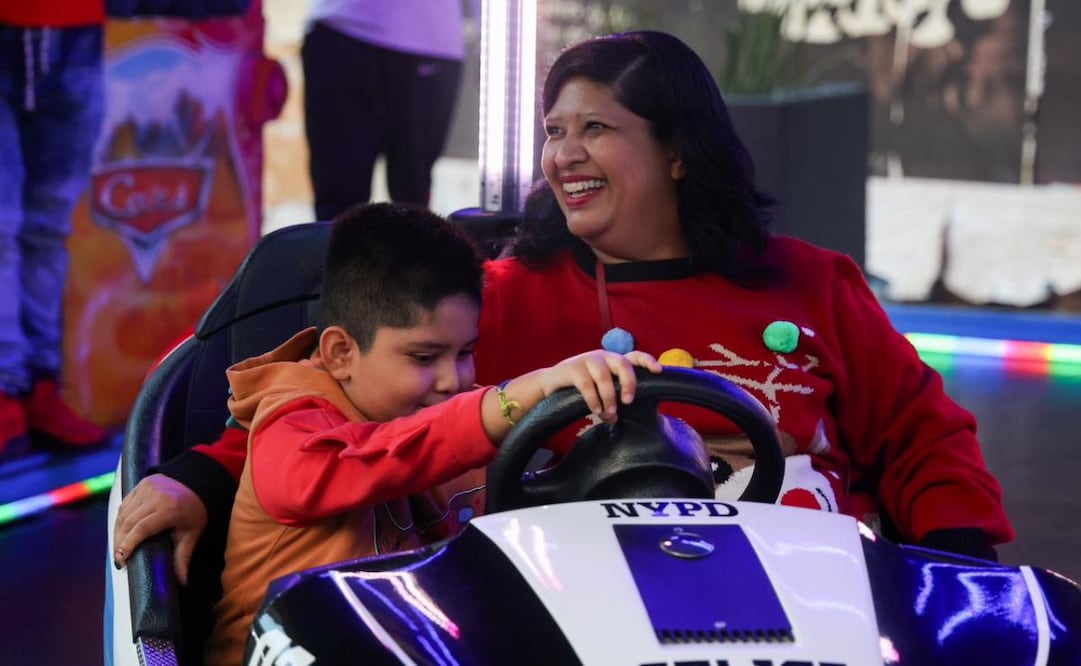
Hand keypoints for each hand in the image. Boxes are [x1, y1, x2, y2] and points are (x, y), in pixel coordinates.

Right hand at [113, 474, 207, 585]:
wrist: (199, 480)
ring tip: (118, 548)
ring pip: (124, 513)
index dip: (128, 544)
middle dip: (119, 542)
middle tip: (118, 560)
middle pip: (128, 522)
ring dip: (118, 531)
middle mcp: (156, 496)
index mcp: (169, 509)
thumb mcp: (192, 533)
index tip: (121, 560)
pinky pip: (125, 504)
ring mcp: (147, 488)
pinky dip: (121, 518)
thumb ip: (183, 557)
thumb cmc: (196, 510)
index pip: (142, 529)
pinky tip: (121, 531)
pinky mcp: (142, 484)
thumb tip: (183, 582)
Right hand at [540, 350, 661, 422]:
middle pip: (622, 364)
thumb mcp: (600, 388)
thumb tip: (620, 417)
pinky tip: (595, 410)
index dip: (648, 361)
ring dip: (609, 398)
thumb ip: (613, 396)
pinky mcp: (572, 368)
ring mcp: (587, 360)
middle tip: (628, 401)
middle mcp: (603, 356)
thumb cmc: (581, 388)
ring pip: (604, 377)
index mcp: (613, 361)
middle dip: (629, 383)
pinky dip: (593, 400)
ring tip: (609, 414)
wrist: (551, 383)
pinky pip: (586, 385)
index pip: (635, 356)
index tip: (658, 371)